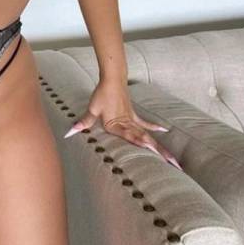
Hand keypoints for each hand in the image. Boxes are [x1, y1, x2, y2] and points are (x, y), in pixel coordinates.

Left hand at [63, 79, 182, 170]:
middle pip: (146, 141)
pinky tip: (164, 131)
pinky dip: (154, 127)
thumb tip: (69, 133)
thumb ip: (84, 122)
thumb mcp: (92, 110)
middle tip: (175, 165)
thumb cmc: (101, 95)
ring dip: (160, 147)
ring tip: (174, 159)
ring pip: (148, 136)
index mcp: (118, 125)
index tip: (153, 153)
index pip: (131, 137)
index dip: (141, 144)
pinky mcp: (133, 115)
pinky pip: (145, 124)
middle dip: (160, 154)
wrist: (112, 79)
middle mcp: (128, 125)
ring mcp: (133, 120)